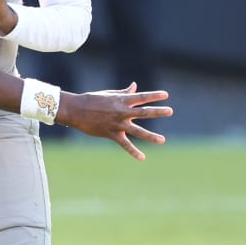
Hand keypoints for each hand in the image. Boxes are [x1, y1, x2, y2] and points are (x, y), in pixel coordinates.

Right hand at [56, 83, 171, 160]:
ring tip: (163, 140)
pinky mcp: (112, 134)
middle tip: (170, 111)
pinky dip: (134, 151)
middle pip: (144, 112)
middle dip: (158, 112)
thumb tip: (135, 87)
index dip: (154, 96)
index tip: (166, 95)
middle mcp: (122, 112)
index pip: (142, 97)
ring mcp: (118, 124)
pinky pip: (125, 144)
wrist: (76, 110)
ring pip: (138, 131)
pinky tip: (142, 157)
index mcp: (122, 100)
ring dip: (151, 136)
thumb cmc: (92, 99)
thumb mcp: (109, 94)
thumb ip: (124, 93)